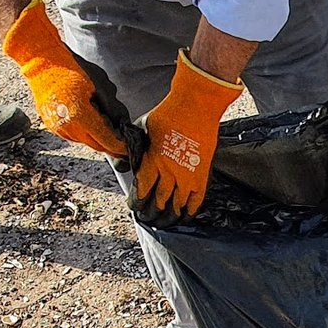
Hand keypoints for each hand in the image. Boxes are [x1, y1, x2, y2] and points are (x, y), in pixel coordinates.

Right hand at [3, 0, 127, 157]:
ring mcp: (60, 129)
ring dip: (98, 138)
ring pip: (87, 142)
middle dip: (111, 144)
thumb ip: (113, 107)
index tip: (130, 147)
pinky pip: (75, 136)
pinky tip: (90, 121)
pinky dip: (86, 133)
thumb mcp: (100, 85)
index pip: (108, 140)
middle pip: (98, 146)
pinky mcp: (54, 127)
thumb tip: (122, 122)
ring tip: (106, 127)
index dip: (121, 146)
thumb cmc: (72, 68)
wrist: (42, 61)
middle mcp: (70, 128)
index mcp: (82, 117)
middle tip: (122, 140)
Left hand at [132, 50, 241, 221]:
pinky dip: (190, 211)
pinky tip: (184, 216)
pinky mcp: (203, 175)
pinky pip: (197, 200)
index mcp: (154, 161)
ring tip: (163, 222)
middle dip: (151, 213)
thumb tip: (124, 162)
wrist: (197, 104)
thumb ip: (135, 148)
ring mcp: (189, 176)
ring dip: (169, 217)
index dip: (137, 202)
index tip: (134, 206)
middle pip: (159, 202)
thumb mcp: (143, 128)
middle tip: (147, 218)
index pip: (142, 191)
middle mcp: (171, 172)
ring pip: (177, 206)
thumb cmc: (169, 112)